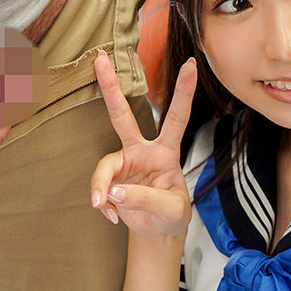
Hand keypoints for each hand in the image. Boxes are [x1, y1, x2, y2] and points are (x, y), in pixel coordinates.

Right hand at [90, 50, 196, 238]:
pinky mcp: (110, 179)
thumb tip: (114, 190)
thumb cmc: (172, 215)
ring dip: (101, 186)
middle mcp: (143, 150)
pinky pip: (100, 188)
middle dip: (110, 87)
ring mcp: (124, 163)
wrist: (158, 232)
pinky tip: (112, 216)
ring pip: (105, 164)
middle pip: (123, 115)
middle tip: (100, 58)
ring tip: (104, 206)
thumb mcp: (171, 210)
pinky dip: (103, 204)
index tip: (190, 64)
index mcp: (167, 151)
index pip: (177, 116)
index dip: (184, 91)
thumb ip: (146, 199)